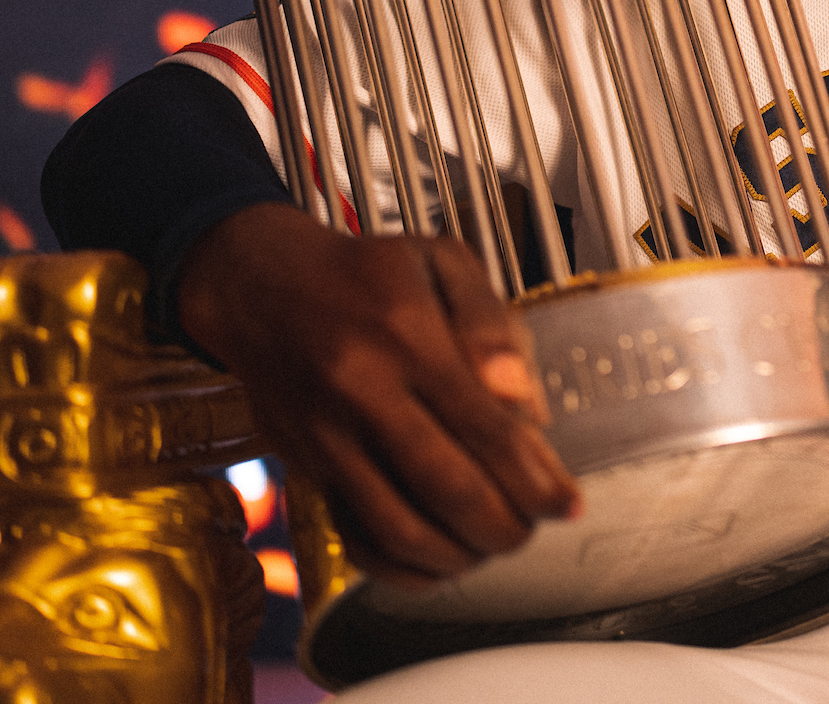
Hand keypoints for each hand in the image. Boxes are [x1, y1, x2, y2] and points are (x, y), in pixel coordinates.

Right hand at [178, 203, 579, 585]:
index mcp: (410, 335)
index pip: (486, 427)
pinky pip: (354, 538)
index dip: (536, 479)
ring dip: (458, 554)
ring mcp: (328, 436)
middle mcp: (364, 391)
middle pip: (447, 490)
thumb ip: (493, 325)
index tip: (567, 504)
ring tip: (491, 545)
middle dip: (504, 527)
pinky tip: (435, 560)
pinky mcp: (305, 466)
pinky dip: (400, 568)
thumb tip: (528, 407)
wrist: (261, 286)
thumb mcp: (441, 262)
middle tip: (531, 528)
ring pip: (399, 527)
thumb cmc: (366, 272)